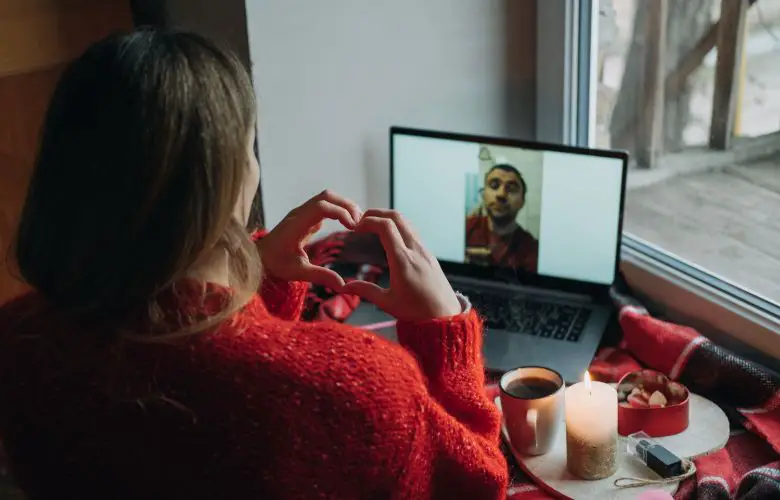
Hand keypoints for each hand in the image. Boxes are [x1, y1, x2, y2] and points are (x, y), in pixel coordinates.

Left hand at [256, 190, 361, 289]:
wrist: (260, 257)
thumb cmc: (276, 264)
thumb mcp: (298, 272)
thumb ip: (320, 276)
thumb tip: (342, 285)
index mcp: (297, 224)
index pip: (322, 207)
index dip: (340, 213)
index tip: (353, 227)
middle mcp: (300, 213)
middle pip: (327, 196)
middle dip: (346, 205)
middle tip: (360, 222)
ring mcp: (302, 213)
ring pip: (327, 198)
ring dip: (343, 205)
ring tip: (357, 222)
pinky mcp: (306, 216)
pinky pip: (325, 205)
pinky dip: (338, 210)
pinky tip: (348, 223)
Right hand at [342, 209, 460, 320]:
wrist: (445, 316)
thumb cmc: (417, 311)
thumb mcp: (387, 302)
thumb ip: (365, 291)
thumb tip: (343, 287)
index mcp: (403, 260)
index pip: (385, 226)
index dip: (368, 221)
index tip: (356, 229)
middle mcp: (415, 250)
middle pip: (396, 216)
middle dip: (376, 213)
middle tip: (361, 222)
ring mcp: (424, 249)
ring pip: (406, 221)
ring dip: (388, 218)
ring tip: (373, 227)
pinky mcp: (429, 253)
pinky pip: (412, 231)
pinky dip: (398, 226)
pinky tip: (389, 238)